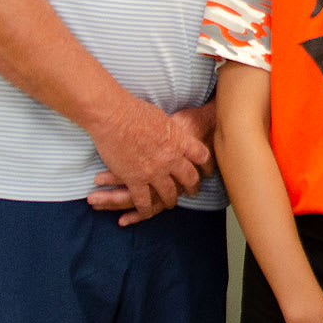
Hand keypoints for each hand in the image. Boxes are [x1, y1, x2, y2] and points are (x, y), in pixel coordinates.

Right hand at [85, 97, 211, 221]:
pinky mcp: (135, 180)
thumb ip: (170, 130)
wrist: (115, 117)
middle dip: (193, 186)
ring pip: (168, 194)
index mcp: (179, 140)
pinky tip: (146, 212)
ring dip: (170, 200)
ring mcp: (154, 172)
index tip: (207, 170)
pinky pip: (143, 201)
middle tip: (193, 191)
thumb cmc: (134, 111)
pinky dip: (145, 210)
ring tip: (170, 203)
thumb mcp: (163, 118)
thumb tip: (172, 132)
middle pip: (189, 178)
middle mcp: (171, 159)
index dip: (206, 164)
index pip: (202, 156)